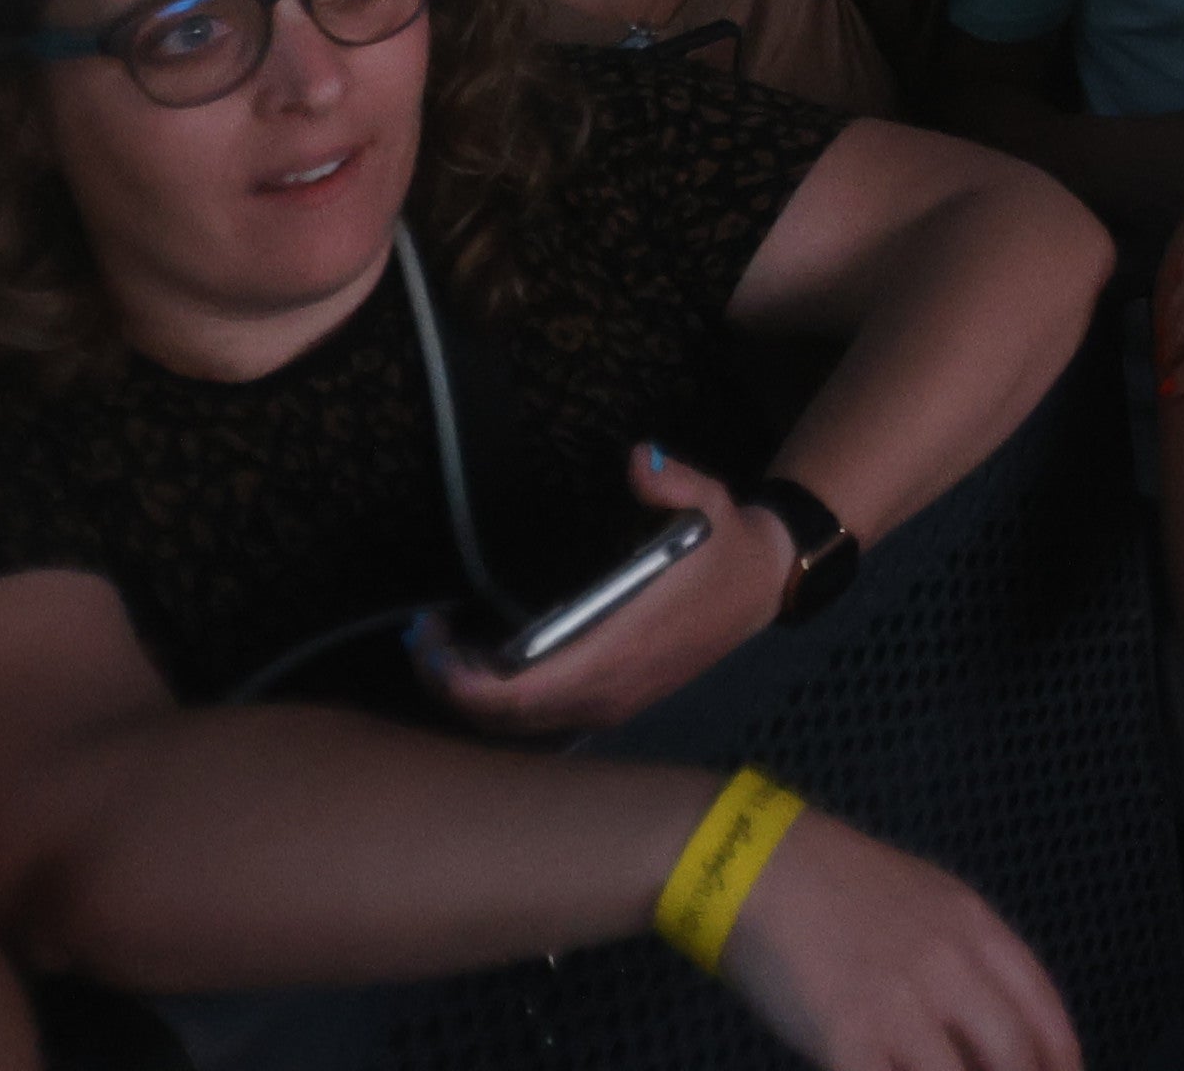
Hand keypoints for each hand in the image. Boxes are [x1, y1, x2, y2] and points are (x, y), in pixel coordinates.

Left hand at [417, 441, 780, 736]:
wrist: (762, 587)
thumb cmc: (725, 547)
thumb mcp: (710, 502)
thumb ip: (673, 482)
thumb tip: (639, 460)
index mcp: (619, 651)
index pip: (524, 691)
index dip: (466, 681)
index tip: (432, 640)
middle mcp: (607, 691)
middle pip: (505, 716)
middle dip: (451, 683)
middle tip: (421, 633)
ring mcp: (608, 703)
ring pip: (518, 723)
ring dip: (470, 693)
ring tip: (439, 644)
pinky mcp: (608, 701)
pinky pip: (538, 716)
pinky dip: (498, 698)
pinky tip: (478, 658)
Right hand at [709, 803, 1082, 1070]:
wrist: (758, 864)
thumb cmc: (843, 885)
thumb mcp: (929, 898)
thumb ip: (968, 953)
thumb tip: (993, 1021)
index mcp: (976, 927)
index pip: (1043, 1008)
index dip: (1061, 1056)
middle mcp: (950, 965)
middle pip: (1012, 1053)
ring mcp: (899, 1002)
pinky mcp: (847, 1034)